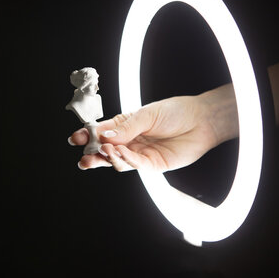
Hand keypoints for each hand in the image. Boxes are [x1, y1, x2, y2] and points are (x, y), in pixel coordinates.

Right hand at [68, 84, 238, 171]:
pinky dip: (127, 160)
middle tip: (84, 157)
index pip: (102, 132)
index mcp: (125, 125)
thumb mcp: (148, 114)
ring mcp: (140, 154)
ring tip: (106, 151)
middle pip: (106, 151)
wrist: (202, 121)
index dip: (88, 135)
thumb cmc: (176, 112)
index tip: (76, 138)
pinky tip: (121, 154)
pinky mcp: (153, 165)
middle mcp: (130, 141)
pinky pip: (136, 165)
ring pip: (118, 161)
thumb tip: (105, 135)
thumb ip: (127, 127)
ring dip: (109, 158)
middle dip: (93, 154)